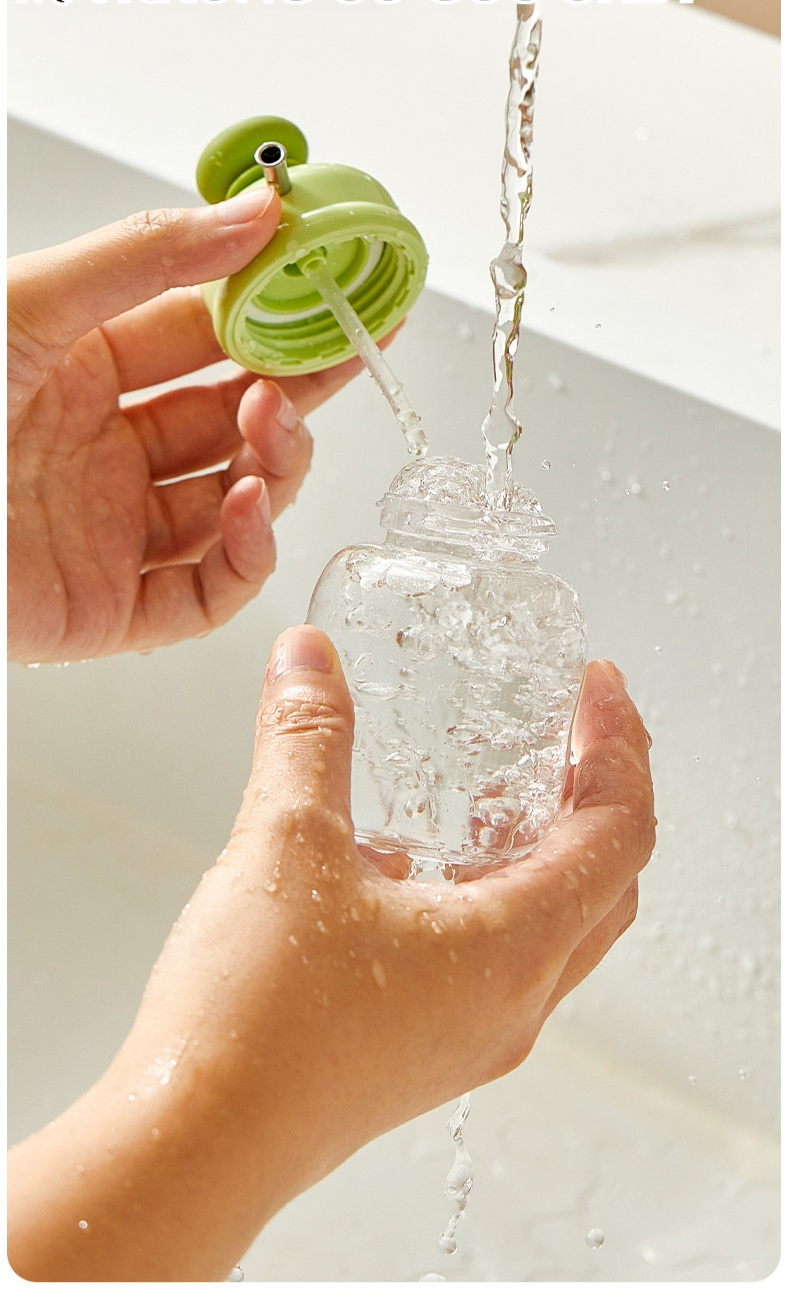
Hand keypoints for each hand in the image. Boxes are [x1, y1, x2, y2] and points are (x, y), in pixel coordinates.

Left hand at [7, 190, 366, 664]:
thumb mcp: (31, 306)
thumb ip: (148, 259)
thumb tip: (253, 214)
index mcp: (80, 372)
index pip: (202, 342)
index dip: (271, 317)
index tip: (334, 293)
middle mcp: (104, 454)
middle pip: (231, 423)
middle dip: (293, 388)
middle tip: (347, 353)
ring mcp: (113, 534)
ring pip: (234, 507)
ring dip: (273, 465)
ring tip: (272, 424)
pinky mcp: (112, 611)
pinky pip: (207, 592)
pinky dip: (244, 555)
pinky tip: (248, 507)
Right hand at [8, 629, 654, 1280]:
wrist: (192, 1143)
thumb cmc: (255, 1023)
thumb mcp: (285, 846)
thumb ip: (308, 738)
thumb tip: (309, 662)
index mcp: (512, 949)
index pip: (619, 833)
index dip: (618, 747)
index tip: (597, 688)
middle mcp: (511, 1002)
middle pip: (603, 884)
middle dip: (598, 794)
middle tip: (571, 731)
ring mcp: (471, 1035)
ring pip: (552, 928)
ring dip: (545, 850)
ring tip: (499, 790)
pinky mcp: (424, 1051)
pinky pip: (495, 962)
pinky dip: (488, 897)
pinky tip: (410, 865)